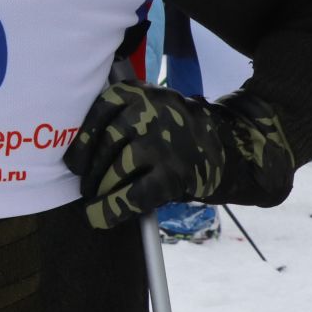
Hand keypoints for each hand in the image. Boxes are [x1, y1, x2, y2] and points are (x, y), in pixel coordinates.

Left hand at [64, 84, 294, 230]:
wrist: (238, 147)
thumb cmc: (183, 132)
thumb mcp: (154, 108)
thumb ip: (121, 119)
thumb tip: (77, 157)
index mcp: (138, 93)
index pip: (95, 117)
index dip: (81, 146)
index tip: (74, 164)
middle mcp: (148, 113)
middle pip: (105, 148)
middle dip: (92, 173)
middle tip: (87, 188)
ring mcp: (162, 144)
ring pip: (114, 172)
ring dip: (101, 192)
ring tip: (97, 200)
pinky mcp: (173, 175)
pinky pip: (131, 196)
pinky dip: (110, 210)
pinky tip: (98, 218)